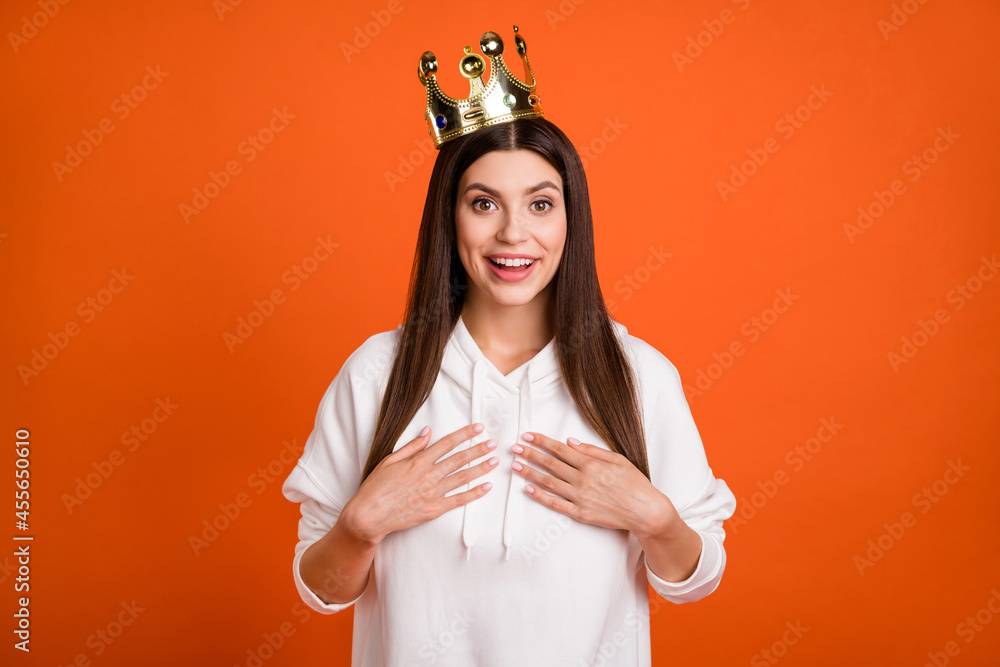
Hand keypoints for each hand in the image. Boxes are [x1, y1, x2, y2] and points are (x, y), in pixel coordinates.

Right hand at [340, 423, 498, 544]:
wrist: (369, 515)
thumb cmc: (376, 487)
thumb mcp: (390, 460)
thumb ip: (412, 446)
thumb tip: (428, 431)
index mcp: (418, 461)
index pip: (447, 443)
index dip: (465, 434)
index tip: (478, 428)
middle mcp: (429, 475)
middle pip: (460, 458)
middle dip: (479, 449)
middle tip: (493, 443)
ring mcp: (433, 493)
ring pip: (463, 477)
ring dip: (481, 468)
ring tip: (495, 461)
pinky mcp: (434, 509)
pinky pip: (459, 500)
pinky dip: (474, 493)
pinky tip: (487, 487)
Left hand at [510, 432, 680, 540]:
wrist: (646, 511)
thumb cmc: (635, 484)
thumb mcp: (617, 460)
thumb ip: (592, 450)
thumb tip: (570, 441)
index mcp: (591, 464)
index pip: (560, 450)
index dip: (542, 442)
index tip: (527, 435)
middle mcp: (583, 479)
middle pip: (550, 464)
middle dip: (531, 454)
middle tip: (514, 448)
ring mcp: (580, 498)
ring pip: (549, 483)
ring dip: (530, 473)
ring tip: (516, 466)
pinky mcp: (581, 514)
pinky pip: (556, 504)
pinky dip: (540, 497)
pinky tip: (528, 490)